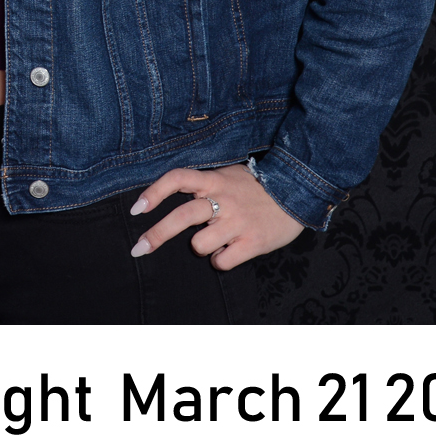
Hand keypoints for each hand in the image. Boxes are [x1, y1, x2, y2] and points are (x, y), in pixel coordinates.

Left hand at [128, 163, 303, 269]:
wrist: (298, 195)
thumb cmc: (256, 188)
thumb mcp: (228, 175)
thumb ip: (203, 186)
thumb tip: (172, 198)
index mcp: (215, 180)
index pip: (178, 179)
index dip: (154, 192)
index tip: (137, 209)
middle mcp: (224, 199)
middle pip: (182, 217)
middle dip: (156, 235)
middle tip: (138, 248)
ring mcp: (238, 222)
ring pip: (199, 243)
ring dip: (200, 246)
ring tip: (216, 239)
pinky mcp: (252, 242)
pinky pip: (221, 261)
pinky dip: (220, 260)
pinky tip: (230, 250)